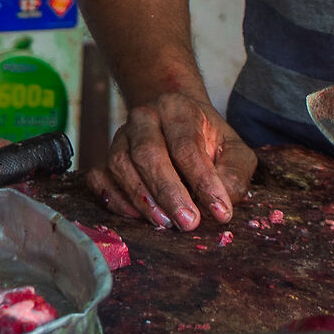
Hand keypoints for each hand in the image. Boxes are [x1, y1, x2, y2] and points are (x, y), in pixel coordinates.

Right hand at [87, 92, 255, 230]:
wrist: (174, 121)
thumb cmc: (207, 140)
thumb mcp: (233, 150)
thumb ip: (234, 173)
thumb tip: (222, 201)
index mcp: (177, 109)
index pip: (186, 146)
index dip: (203, 181)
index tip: (220, 212)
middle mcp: (144, 118)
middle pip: (149, 154)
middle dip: (169, 192)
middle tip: (188, 223)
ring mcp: (120, 136)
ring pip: (121, 165)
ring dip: (142, 198)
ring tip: (165, 223)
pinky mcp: (104, 156)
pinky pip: (99, 177)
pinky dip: (113, 198)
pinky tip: (134, 216)